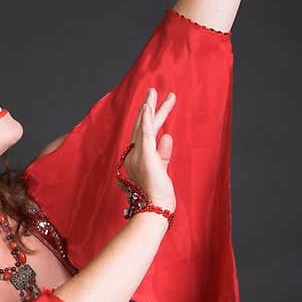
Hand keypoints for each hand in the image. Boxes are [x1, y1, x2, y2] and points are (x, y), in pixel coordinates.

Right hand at [120, 88, 176, 214]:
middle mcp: (134, 156)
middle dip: (149, 108)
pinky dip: (145, 120)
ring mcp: (138, 156)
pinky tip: (148, 107)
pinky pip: (144, 134)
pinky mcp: (145, 157)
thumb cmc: (157, 197)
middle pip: (141, 127)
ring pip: (143, 126)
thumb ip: (163, 154)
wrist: (154, 210)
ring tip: (154, 92)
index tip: (157, 108)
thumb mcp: (161, 171)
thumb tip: (167, 136)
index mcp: (137, 160)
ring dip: (149, 107)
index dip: (150, 119)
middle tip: (154, 91)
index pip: (144, 135)